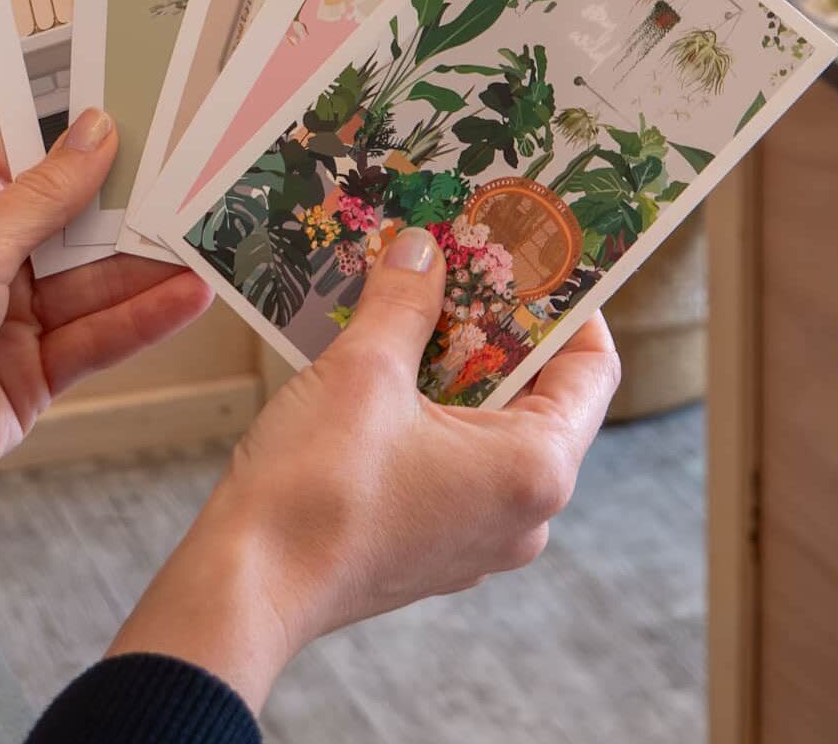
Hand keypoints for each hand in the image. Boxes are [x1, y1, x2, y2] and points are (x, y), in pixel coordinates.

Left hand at [0, 110, 210, 631]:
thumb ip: (44, 196)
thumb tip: (98, 129)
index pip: (23, 144)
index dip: (79, 122)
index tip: (147, 96)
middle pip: (71, 216)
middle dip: (132, 197)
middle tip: (206, 169)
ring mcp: (7, 317)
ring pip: (93, 281)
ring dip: (149, 262)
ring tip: (216, 233)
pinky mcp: (30, 377)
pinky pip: (95, 339)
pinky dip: (141, 319)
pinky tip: (189, 296)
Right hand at [107, 228, 619, 707]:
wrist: (246, 588)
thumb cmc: (317, 490)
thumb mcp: (364, 370)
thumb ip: (404, 302)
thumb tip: (422, 249)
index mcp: (536, 469)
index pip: (591, 368)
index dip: (569, 305)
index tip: (536, 257)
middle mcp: (523, 514)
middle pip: (538, 397)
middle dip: (498, 328)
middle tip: (464, 266)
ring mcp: (477, 539)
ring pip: (488, 431)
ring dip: (455, 369)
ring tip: (414, 308)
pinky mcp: (430, 549)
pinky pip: (451, 465)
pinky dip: (429, 416)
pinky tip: (382, 371)